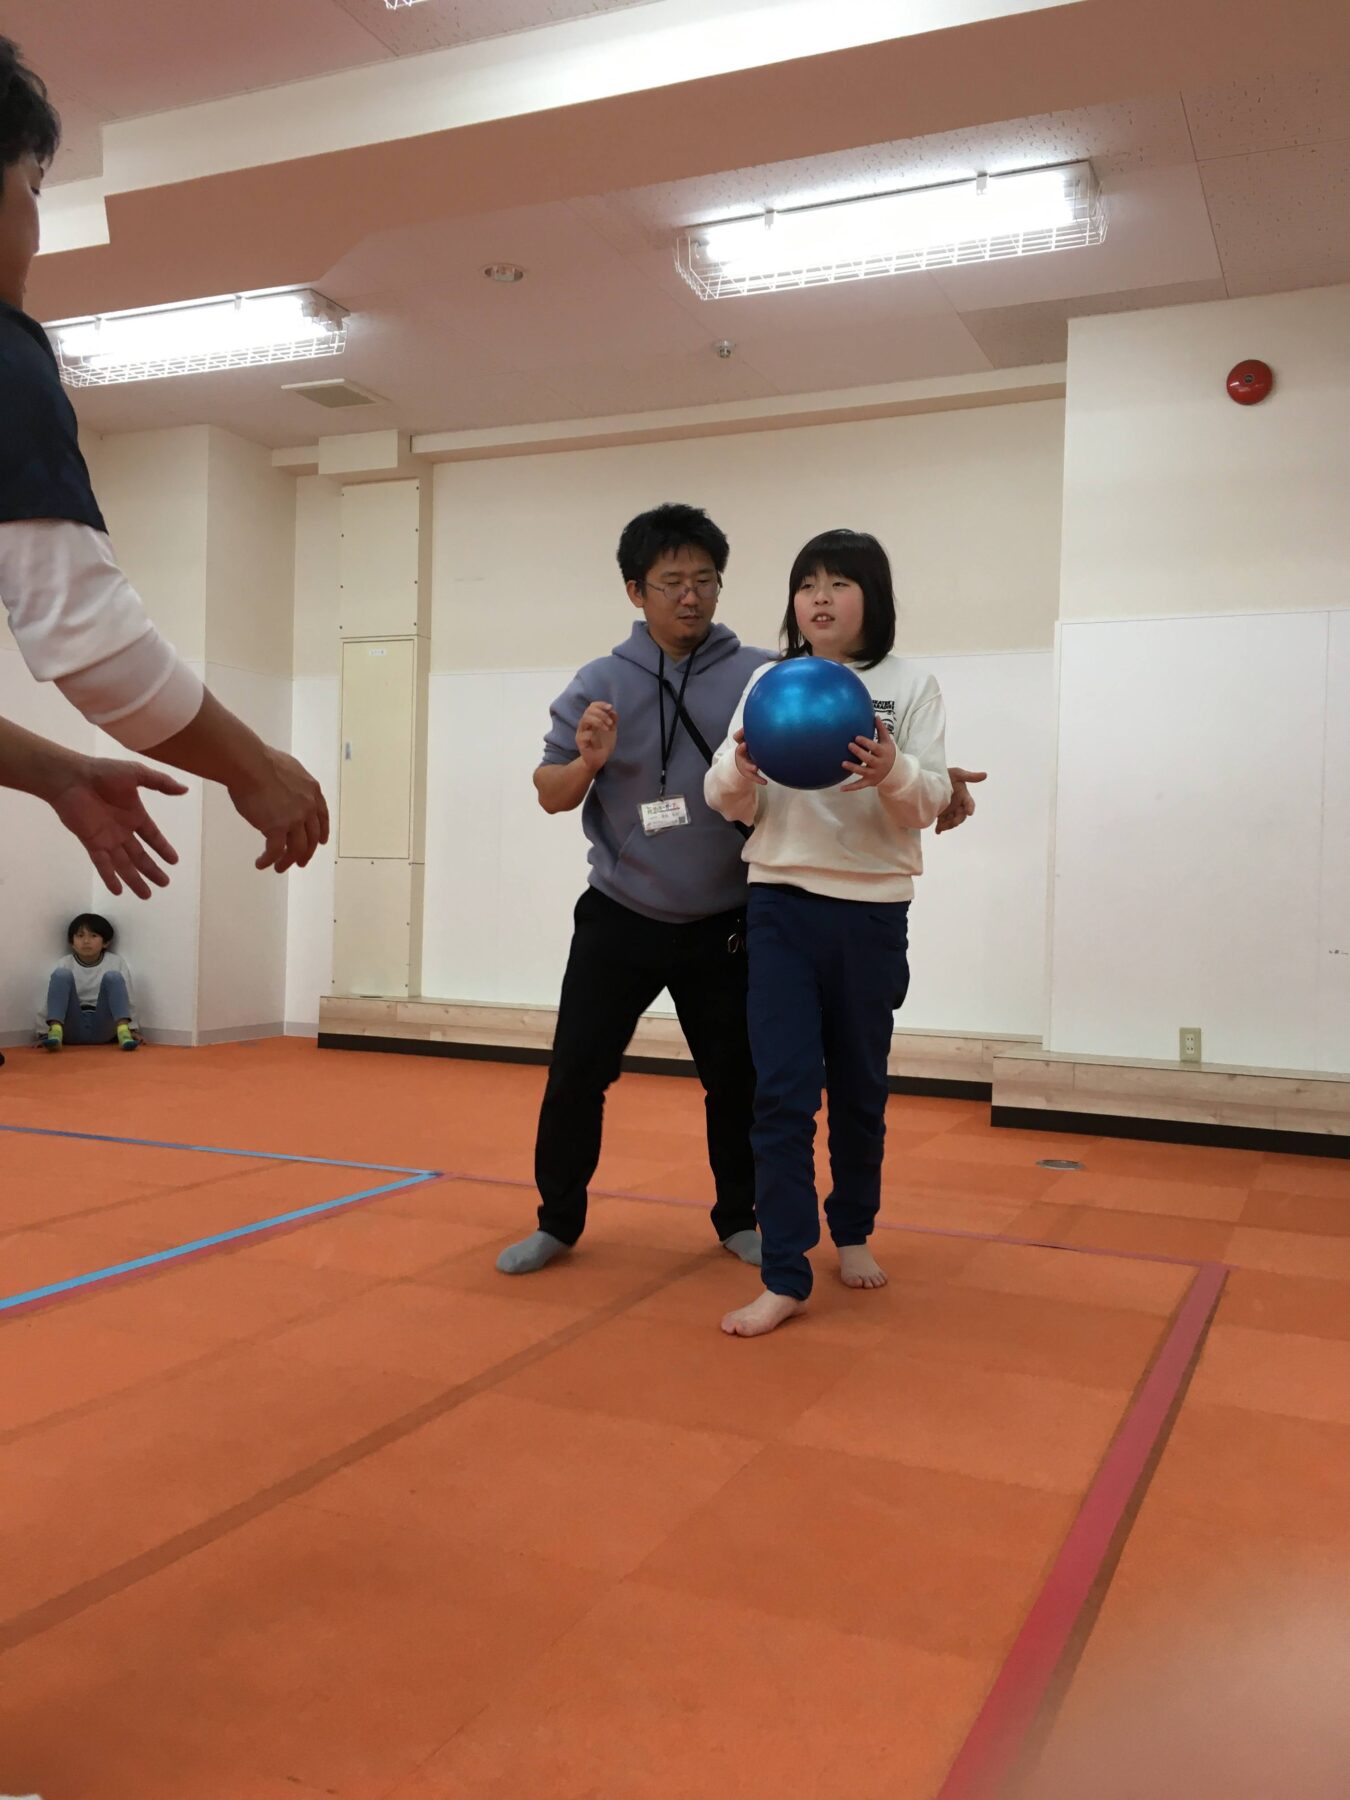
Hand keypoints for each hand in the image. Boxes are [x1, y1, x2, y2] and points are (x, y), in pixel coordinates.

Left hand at [47, 755, 187, 898]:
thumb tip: (185, 790)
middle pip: (140, 855)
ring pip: (124, 864)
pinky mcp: (92, 842)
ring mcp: (107, 838)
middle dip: (152, 870)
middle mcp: (123, 830)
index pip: (152, 837)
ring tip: (147, 895)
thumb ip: (160, 782)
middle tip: (164, 883)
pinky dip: (110, 877)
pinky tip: (118, 891)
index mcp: (134, 815)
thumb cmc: (103, 773)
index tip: (174, 861)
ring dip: (135, 879)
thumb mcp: (137, 773)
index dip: (163, 848)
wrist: (71, 778)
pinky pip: (102, 864)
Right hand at [228, 747, 330, 872]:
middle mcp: (308, 807)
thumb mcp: (289, 768)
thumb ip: (293, 782)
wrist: (249, 764)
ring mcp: (294, 819)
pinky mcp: (277, 828)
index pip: (322, 816)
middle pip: (312, 837)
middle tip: (301, 862)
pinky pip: (275, 851)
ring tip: (279, 868)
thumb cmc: (261, 761)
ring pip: (297, 849)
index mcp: (312, 791)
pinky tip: (261, 864)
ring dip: (288, 861)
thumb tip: (286, 788)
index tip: (321, 842)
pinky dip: (269, 860)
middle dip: (307, 852)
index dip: (322, 832)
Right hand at [576, 702, 617, 772]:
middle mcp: (585, 725)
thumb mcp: (612, 730)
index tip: (610, 707)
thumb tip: (612, 710)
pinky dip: (593, 735)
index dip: (600, 704)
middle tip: (611, 723)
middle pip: (588, 711)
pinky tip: (599, 741)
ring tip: (608, 729)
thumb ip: (613, 720)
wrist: (599, 760)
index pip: (592, 706)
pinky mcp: (580, 743)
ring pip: (585, 720)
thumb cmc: (604, 744)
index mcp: (591, 720)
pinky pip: (584, 735)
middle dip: (601, 714)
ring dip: (598, 722)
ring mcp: (581, 733)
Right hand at [733, 728, 766, 785]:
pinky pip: (754, 777)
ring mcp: (745, 764)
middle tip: (745, 745)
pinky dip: (759, 779)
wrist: (743, 764)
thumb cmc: (750, 749)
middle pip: (739, 751)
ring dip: (750, 766)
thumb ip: (755, 733)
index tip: (745, 729)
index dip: (740, 734)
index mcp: (742, 744)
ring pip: (746, 765)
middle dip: (741, 748)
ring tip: (755, 767)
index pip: (738, 737)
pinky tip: (765, 782)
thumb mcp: (750, 740)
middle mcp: (742, 754)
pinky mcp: (749, 773)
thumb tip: (766, 717)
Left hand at [840, 717, 897, 791]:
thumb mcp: (887, 741)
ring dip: (853, 768)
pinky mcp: (869, 782)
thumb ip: (881, 729)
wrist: (896, 772)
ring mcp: (874, 774)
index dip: (866, 743)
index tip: (857, 737)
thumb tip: (875, 715)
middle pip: (868, 759)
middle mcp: (879, 764)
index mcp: (883, 753)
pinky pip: (859, 786)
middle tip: (849, 745)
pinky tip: (841, 789)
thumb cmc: (888, 752)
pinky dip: (851, 788)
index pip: (874, 747)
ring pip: (862, 771)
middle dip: (859, 752)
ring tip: (842, 763)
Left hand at [936, 767, 986, 833]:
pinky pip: (942, 822)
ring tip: (941, 827)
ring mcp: (950, 810)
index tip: (969, 812)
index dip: (970, 807)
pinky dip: (940, 828)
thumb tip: (985, 775)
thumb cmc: (947, 774)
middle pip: (960, 816)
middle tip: (953, 823)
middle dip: (957, 820)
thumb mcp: (957, 773)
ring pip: (951, 821)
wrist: (931, 777)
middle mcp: (958, 805)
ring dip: (948, 825)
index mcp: (964, 796)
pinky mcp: (941, 813)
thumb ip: (970, 776)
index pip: (969, 803)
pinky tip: (938, 831)